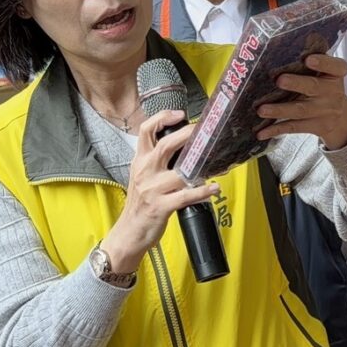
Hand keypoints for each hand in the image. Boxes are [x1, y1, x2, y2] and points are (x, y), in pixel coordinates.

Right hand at [102, 111, 221, 271]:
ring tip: (218, 164)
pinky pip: (186, 195)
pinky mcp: (160, 206)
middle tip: (206, 132)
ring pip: (180, 172)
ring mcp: (152, 189)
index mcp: (140, 160)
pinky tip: (214, 188)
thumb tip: (183, 146)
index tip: (181, 114)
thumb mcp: (142, 176)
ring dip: (202, 167)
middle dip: (188, 135)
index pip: (146, 130)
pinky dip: (203, 191)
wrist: (128, 232)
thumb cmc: (140, 204)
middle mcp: (145, 171)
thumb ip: (156, 160)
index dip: (163, 118)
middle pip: (166, 145)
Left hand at [255, 54, 346, 149]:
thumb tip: (284, 38)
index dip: (323, 63)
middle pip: (313, 87)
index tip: (308, 58)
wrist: (340, 117)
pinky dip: (276, 130)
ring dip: (279, 110)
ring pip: (300, 110)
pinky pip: (294, 127)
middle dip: (296, 83)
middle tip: (279, 80)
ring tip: (261, 110)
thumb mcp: (326, 73)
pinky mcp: (316, 126)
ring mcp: (324, 111)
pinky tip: (261, 132)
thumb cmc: (324, 86)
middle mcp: (333, 92)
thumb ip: (313, 59)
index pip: (337, 67)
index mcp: (336, 74)